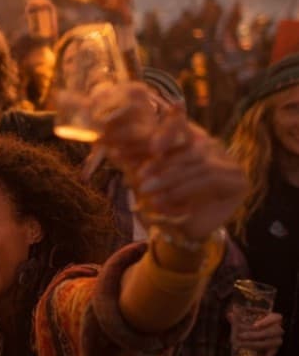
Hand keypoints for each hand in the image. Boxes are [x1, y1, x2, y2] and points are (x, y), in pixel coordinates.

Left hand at [133, 117, 245, 240]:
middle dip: (162, 162)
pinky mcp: (238, 181)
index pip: (182, 124)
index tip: (151, 147)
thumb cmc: (162, 199)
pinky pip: (209, 178)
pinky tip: (165, 200)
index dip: (169, 129)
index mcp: (192, 138)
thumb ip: (139, 160)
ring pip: (198, 163)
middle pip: (189, 146)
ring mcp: (229, 162)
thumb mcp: (146, 176)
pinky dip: (183, 188)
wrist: (182, 231)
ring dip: (170, 177)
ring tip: (146, 190)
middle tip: (139, 177)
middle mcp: (213, 146)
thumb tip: (116, 146)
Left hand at [229, 310, 284, 355]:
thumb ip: (241, 315)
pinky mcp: (274, 350)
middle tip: (240, 336)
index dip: (266, 322)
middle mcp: (278, 330)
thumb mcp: (250, 316)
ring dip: (253, 345)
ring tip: (240, 344)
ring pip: (268, 344)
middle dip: (254, 335)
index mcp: (275, 318)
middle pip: (269, 332)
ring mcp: (277, 341)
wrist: (263, 331)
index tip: (255, 325)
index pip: (276, 318)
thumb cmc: (256, 320)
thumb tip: (229, 315)